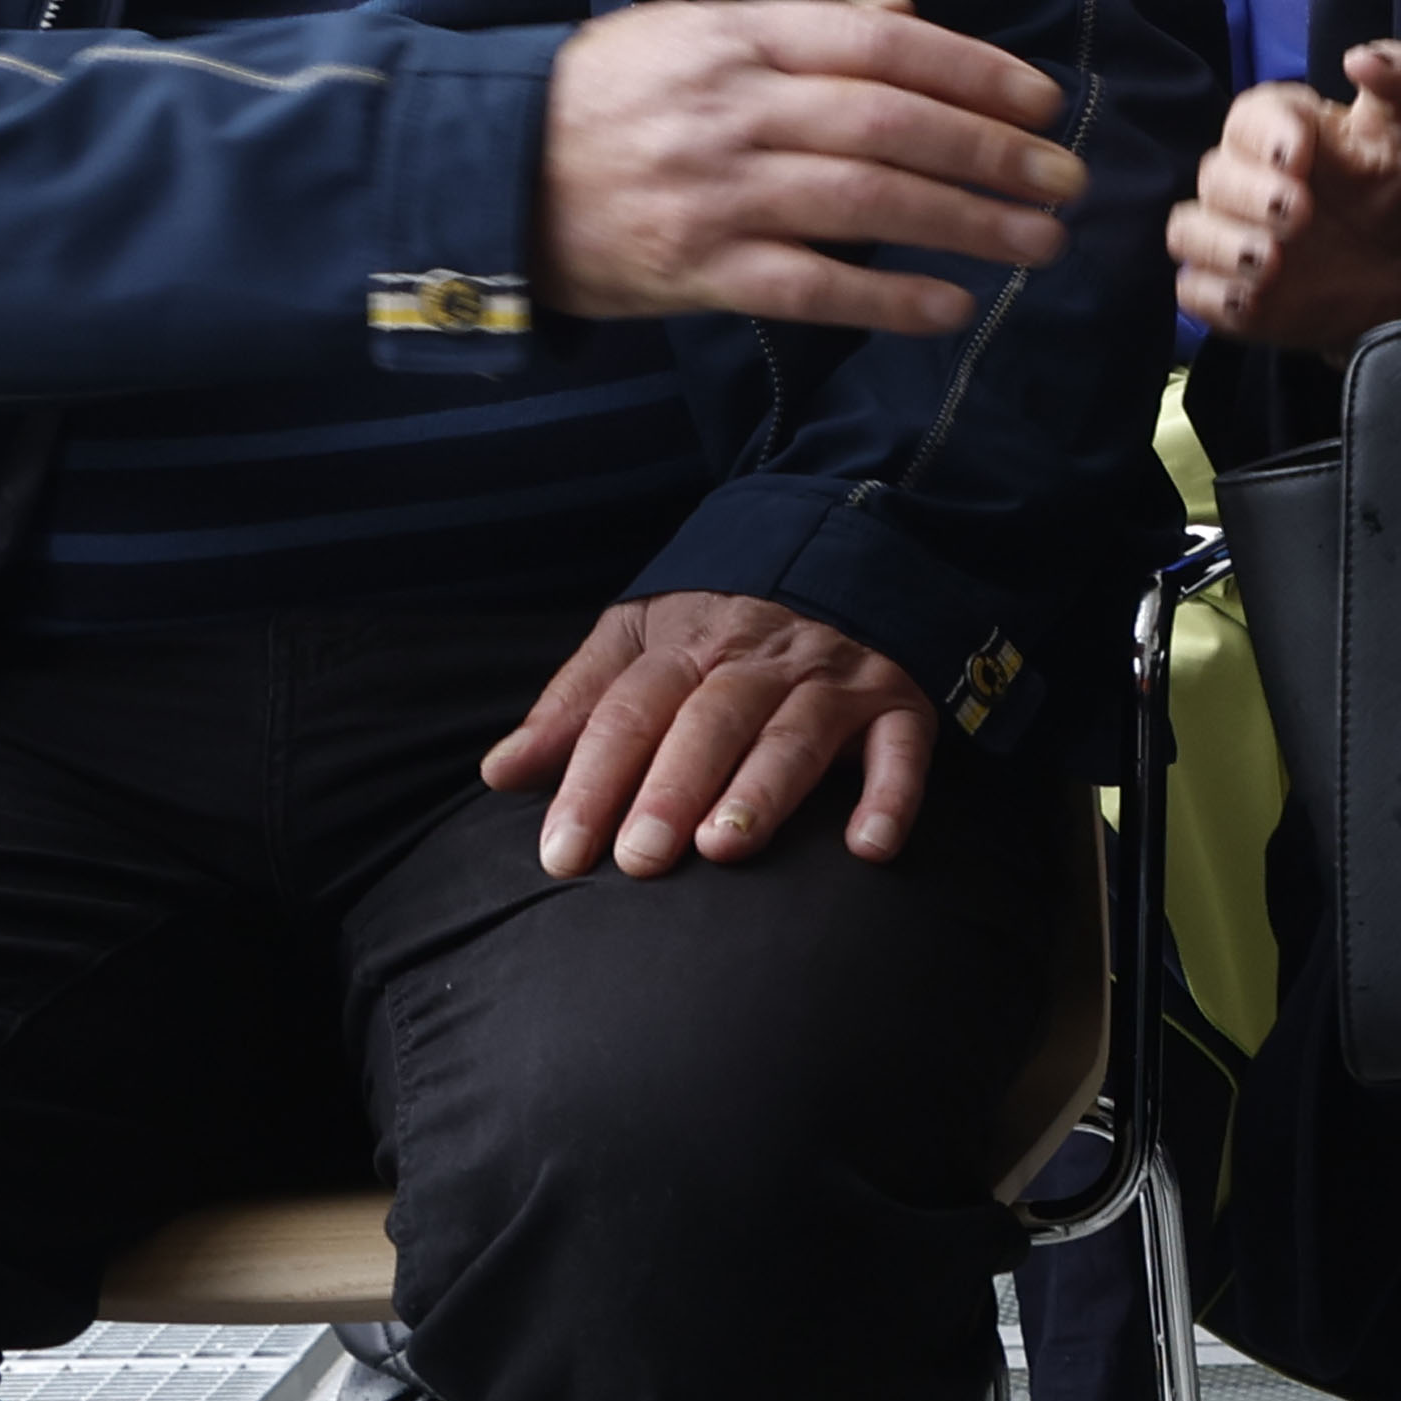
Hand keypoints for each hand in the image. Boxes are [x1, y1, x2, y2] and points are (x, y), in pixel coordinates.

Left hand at [483, 592, 939, 877]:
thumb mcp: (640, 639)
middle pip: (710, 720)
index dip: (593, 780)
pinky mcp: (899, 700)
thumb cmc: (722, 620)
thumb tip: (498, 772)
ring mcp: (834, 677)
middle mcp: (760, 659)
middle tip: (641, 858)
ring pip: (797, 733)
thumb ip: (574, 704)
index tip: (562, 852)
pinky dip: (892, 795)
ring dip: (763, 788)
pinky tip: (869, 849)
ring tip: (727, 847)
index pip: (630, 710)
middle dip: (673, 787)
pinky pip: (902, 747)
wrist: (842, 541)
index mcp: (688, 643)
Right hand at [540, 0, 1077, 331]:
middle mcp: (733, 108)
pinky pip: (810, 286)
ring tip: (1039, 241)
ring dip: (967, 223)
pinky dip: (888, 297)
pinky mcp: (695, 267)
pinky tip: (951, 306)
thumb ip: (802, 28)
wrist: (484, 173)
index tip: (1042, 100)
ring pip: (866, 202)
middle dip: (993, 152)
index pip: (880, 44)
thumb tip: (903, 11)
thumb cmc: (605, 97)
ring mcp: (715, 191)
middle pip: (890, 124)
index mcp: (738, 37)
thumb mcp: (692, 33)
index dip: (971, 70)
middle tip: (1067, 179)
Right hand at [1167, 43, 1400, 346]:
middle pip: (1213, 174)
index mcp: (1284, 130)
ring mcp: (1232, 236)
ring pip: (1188, 230)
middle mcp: (1247, 179)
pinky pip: (1193, 290)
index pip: (1249, 117)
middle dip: (1249, 193)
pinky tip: (1252, 298)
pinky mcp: (1227, 289)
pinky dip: (1213, 294)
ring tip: (1272, 261)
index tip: (1299, 154)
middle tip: (1299, 213)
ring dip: (1221, 244)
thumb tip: (1361, 58)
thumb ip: (1399, 82)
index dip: (1265, 133)